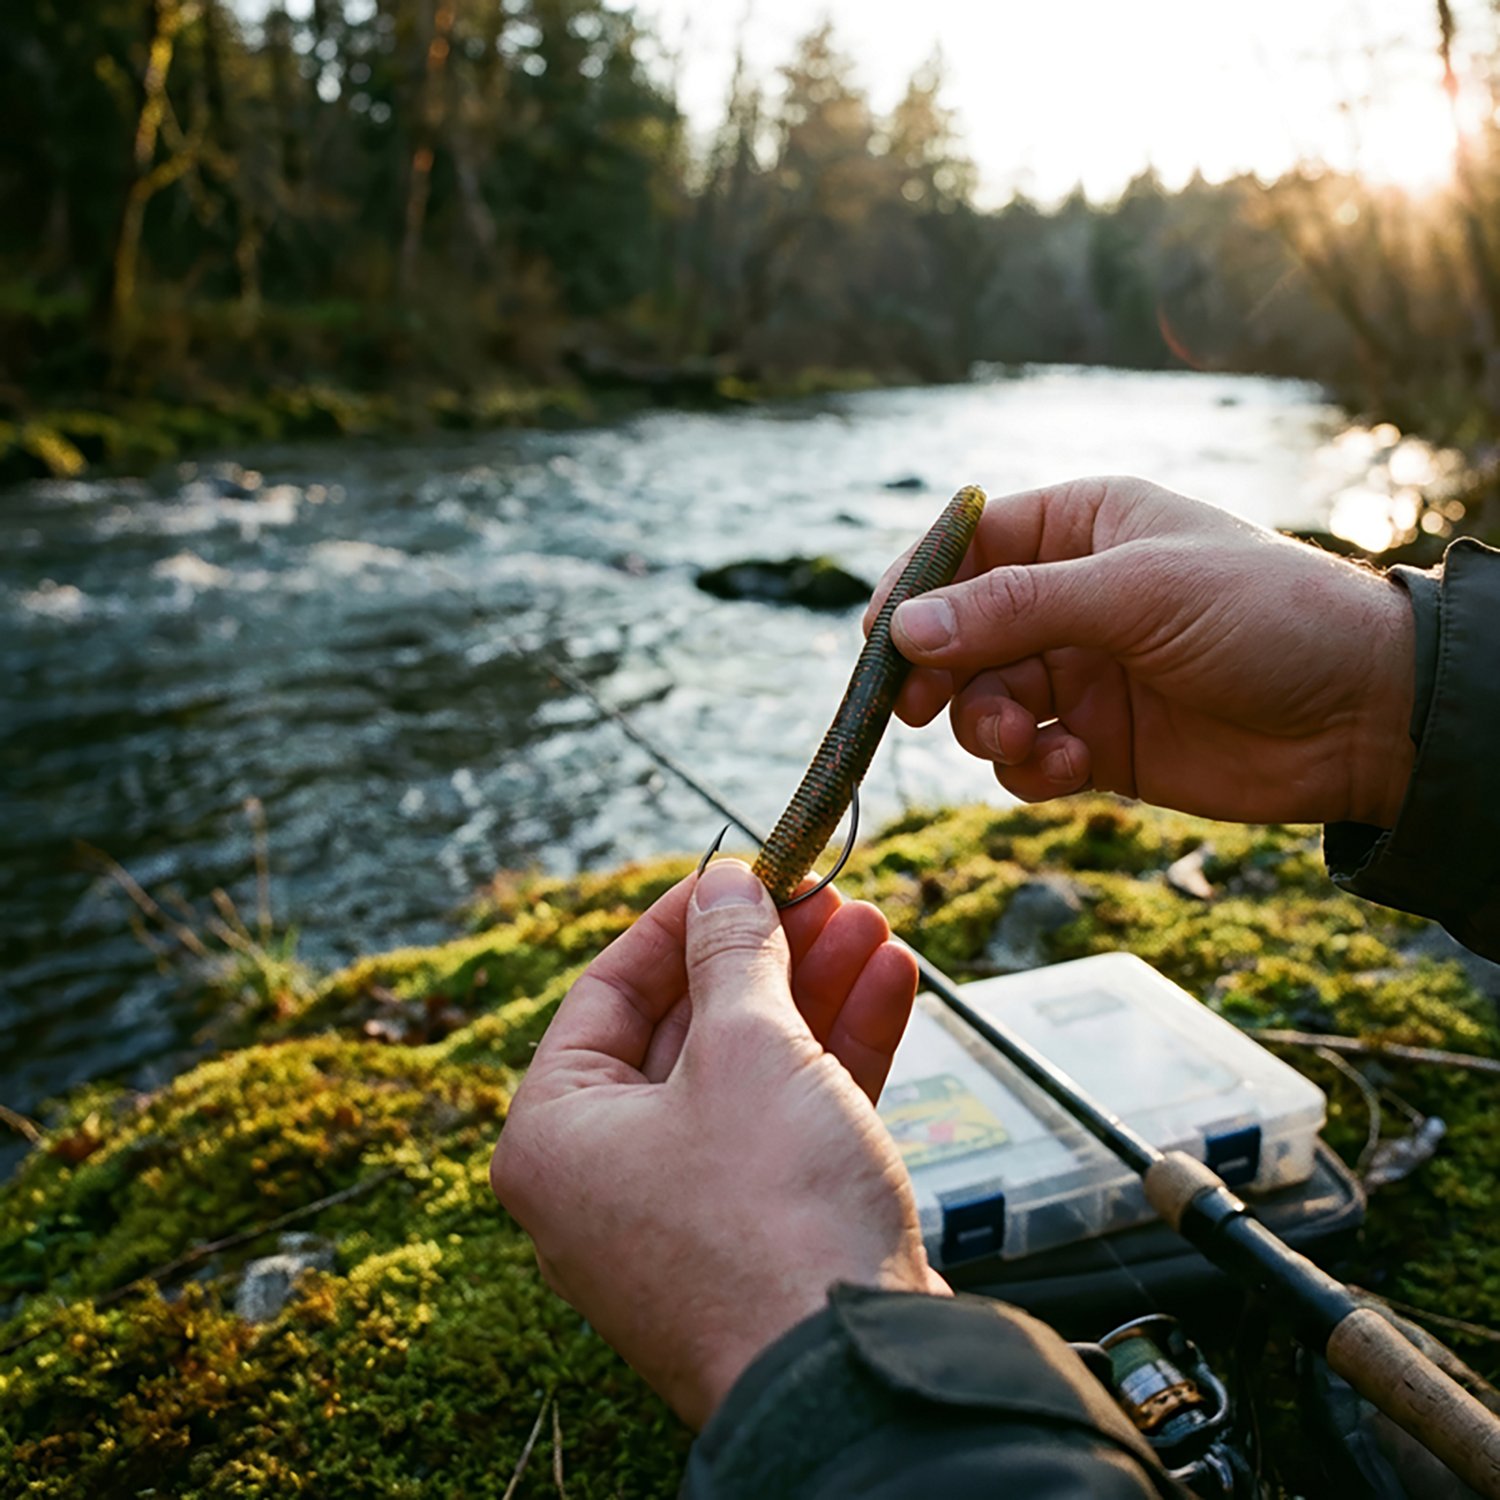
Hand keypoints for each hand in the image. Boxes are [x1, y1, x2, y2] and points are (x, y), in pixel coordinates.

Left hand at [489, 859, 939, 1429]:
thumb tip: (727, 885)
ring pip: (752, 1071)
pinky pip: (790, 1122)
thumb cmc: (770, 1214)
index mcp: (559, 1135)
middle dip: (768, 955)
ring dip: (815, 994)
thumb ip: (733, 954)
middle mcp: (610, 1178)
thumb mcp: (746, 1049)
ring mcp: (690, 1212)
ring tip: (873, 926)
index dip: (679, 921)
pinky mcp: (765, 1233)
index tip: (738, 874)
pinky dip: (837, 1055)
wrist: (854, 1376)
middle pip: (689, 1028)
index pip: (607, 991)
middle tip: (822, 897)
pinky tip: (889, 986)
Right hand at [868, 476, 1416, 826]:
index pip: (966, 548)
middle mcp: (1070, 597)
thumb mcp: (1136, 593)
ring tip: (1027, 738)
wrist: (1363, 717)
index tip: (880, 639)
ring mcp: (1082, 672)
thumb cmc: (1264, 617)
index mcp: (1080, 528)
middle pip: (960, 632)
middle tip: (917, 706)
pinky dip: (1031, 767)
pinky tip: (1073, 766)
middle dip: (940, 671)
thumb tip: (906, 630)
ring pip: (983, 700)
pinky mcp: (1098, 742)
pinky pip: (1025, 756)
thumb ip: (1015, 609)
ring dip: (988, 724)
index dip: (916, 590)